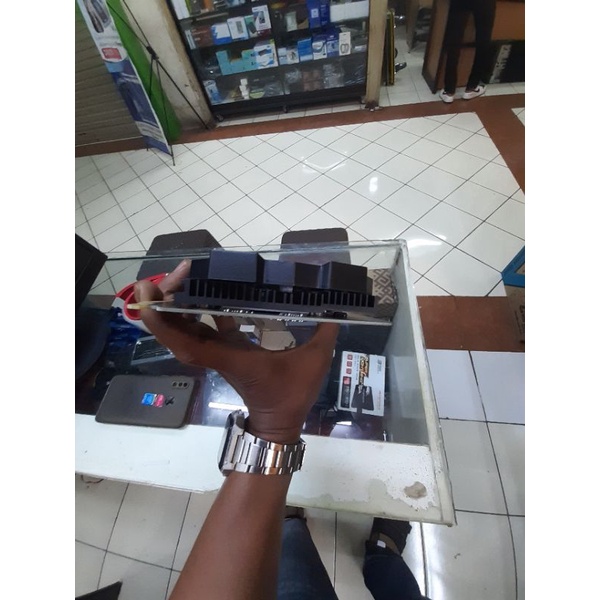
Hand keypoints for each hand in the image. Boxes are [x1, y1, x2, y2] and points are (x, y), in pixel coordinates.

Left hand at [134, 259, 338, 442]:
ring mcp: (217, 351)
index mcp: (231, 357)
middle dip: (167, 299)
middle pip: (177, 328)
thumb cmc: (291, 395)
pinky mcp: (224, 349)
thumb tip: (334, 301)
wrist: (278, 423)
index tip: (151, 293)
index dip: (163, 319)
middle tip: (176, 271)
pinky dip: (196, 308)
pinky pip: (202, 326)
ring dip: (177, 302)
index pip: (186, 341)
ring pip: (186, 326)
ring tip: (182, 274)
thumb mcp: (314, 361)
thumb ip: (325, 330)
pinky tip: (204, 288)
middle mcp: (216, 353)